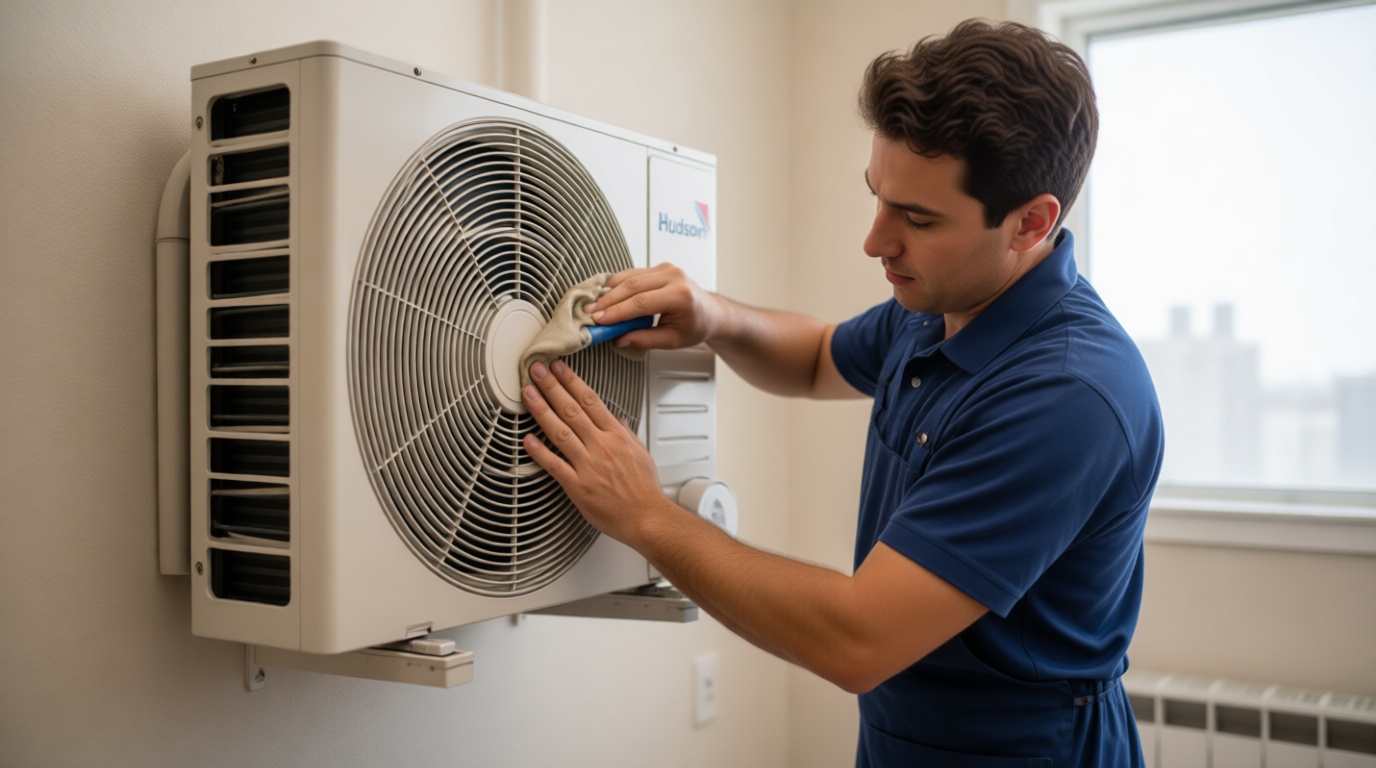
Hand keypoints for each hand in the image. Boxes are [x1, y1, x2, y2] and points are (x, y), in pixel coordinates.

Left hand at [521, 359, 668, 543]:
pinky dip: (539, 451)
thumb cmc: (644, 490)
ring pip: (560, 431)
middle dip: (551, 386)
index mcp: (617, 435)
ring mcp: (588, 465)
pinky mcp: (577, 486)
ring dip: (541, 410)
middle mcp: (601, 446)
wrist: (646, 518)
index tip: (559, 368)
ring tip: (528, 393)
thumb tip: (619, 420)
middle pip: (572, 409)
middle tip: (536, 370)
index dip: (571, 381)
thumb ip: (626, 434)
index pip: (590, 400)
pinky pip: (554, 465)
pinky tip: (527, 439)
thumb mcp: (641, 453)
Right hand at [586, 263, 722, 350]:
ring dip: (609, 290)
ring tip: (594, 304)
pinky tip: (605, 294)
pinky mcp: (660, 267)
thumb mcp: (672, 340)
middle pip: (632, 286)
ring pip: (630, 276)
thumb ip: (645, 339)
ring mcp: (667, 268)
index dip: (617, 312)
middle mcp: (674, 276)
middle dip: (608, 300)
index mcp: (680, 295)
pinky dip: (617, 283)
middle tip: (590, 313)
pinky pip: (634, 272)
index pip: (641, 303)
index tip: (599, 320)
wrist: (711, 312)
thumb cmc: (695, 327)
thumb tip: (619, 339)